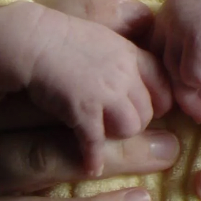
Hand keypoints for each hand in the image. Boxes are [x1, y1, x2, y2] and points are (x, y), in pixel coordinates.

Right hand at [0, 0, 171, 175]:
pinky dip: (94, 157)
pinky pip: (97, 142)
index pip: (164, 84)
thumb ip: (126, 53)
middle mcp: (125, 75)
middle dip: (137, 121)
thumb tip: (143, 52)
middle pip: (150, 111)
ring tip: (105, 134)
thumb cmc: (67, 37)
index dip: (160, 101)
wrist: (37, 40)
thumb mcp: (106, 35)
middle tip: (119, 123)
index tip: (149, 108)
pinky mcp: (83, 112)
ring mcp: (105, 94)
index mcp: (132, 55)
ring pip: (131, 127)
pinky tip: (91, 165)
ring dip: (119, 135)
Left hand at [153, 0, 200, 121]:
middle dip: (175, 94)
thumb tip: (163, 98)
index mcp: (166, 12)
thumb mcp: (200, 35)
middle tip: (195, 113)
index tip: (175, 99)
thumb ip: (180, 54)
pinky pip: (195, 78)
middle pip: (158, 68)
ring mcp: (182, 24)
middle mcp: (169, 14)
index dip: (161, 80)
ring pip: (175, 76)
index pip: (149, 55)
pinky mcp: (199, 39)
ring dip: (193, 93)